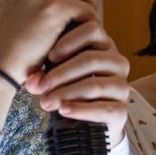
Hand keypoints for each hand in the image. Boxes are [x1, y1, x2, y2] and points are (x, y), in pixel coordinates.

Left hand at [24, 20, 130, 143]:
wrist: (88, 124)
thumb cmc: (71, 91)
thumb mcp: (57, 77)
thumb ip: (44, 75)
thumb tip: (33, 82)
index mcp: (103, 47)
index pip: (92, 30)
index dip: (69, 41)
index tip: (50, 56)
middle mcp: (117, 64)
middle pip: (91, 60)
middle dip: (61, 73)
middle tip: (41, 86)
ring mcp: (122, 87)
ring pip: (94, 85)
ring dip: (66, 93)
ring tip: (45, 102)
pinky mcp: (122, 111)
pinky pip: (103, 109)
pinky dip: (81, 110)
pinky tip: (64, 110)